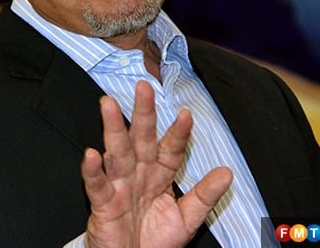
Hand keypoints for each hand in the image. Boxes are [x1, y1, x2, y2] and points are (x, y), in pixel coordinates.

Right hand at [80, 81, 232, 247]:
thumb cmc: (154, 240)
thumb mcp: (186, 218)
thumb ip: (204, 195)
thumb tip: (227, 172)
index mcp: (160, 175)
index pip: (171, 148)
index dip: (178, 133)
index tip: (186, 115)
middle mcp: (139, 174)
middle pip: (141, 139)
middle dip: (142, 113)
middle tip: (143, 88)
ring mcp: (120, 186)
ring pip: (117, 152)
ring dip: (112, 128)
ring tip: (108, 105)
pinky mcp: (103, 204)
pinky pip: (97, 185)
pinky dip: (93, 170)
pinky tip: (92, 154)